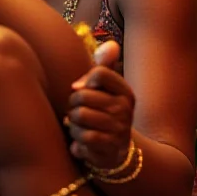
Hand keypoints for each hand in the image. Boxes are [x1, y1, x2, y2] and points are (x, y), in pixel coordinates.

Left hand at [67, 41, 135, 169]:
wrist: (117, 151)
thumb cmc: (105, 113)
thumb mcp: (108, 90)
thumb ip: (105, 67)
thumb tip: (110, 44)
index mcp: (124, 91)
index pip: (99, 74)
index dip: (84, 80)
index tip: (80, 89)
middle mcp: (124, 108)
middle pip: (82, 96)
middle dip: (72, 105)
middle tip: (75, 111)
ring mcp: (118, 128)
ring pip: (79, 117)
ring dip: (72, 124)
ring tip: (77, 126)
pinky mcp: (109, 148)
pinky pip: (82, 138)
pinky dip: (76, 141)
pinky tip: (80, 142)